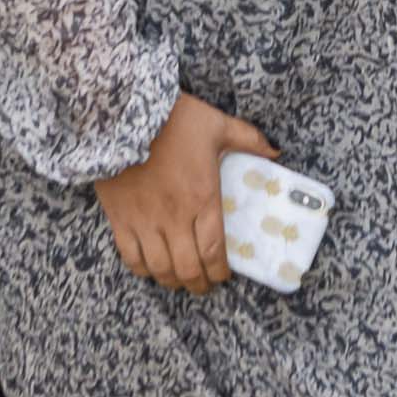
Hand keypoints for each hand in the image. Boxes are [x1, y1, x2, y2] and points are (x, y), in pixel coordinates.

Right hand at [94, 94, 270, 293]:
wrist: (123, 112)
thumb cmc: (173, 118)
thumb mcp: (217, 124)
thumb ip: (248, 140)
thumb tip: (276, 152)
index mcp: (202, 197)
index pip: (213, 250)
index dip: (219, 271)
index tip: (223, 276)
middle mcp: (174, 217)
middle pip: (187, 268)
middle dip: (198, 284)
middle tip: (204, 285)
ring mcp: (145, 220)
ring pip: (159, 268)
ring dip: (172, 281)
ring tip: (179, 280)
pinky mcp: (120, 218)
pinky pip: (130, 256)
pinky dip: (141, 269)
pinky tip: (149, 267)